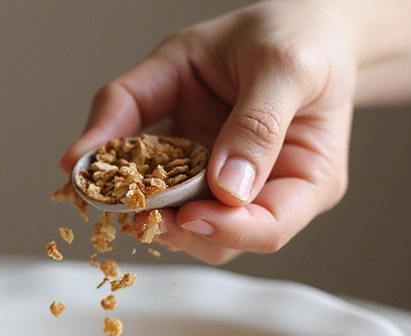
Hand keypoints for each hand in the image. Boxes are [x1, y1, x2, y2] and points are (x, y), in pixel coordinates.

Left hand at [60, 1, 357, 263]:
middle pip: (220, 238)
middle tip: (134, 207)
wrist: (290, 20)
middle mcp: (266, 190)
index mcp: (306, 177)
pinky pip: (157, 183)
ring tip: (113, 188)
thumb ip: (256, 122)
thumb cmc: (299, 39)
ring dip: (145, 209)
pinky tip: (104, 164)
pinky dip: (128, 178)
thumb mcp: (283, 65)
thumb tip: (225, 188)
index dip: (227, 230)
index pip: (269, 229)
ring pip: (182, 222)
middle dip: (176, 228)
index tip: (188, 215)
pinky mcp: (189, 164)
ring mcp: (224, 181)